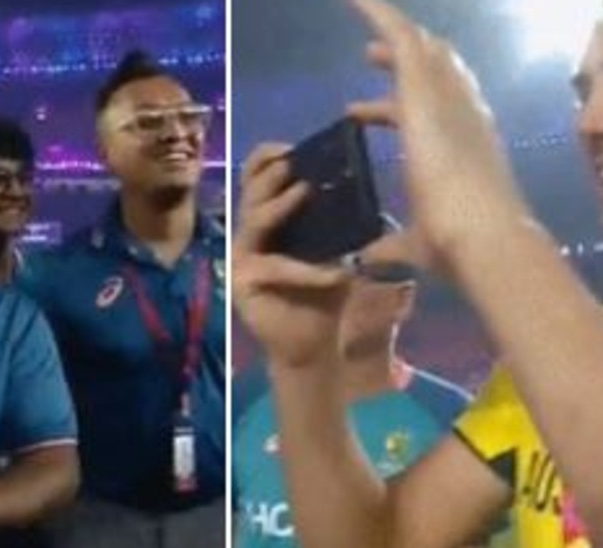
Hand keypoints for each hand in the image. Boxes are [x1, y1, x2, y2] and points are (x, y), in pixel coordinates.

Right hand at [232, 143, 349, 367]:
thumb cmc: (324, 296)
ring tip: (304, 192)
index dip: (270, 157)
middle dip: (271, 173)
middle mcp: (250, 235)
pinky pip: (275, 267)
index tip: (295, 147)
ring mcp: (243, 258)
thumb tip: (360, 185)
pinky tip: (335, 271)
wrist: (313, 346)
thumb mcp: (336, 250)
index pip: (256, 177)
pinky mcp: (244, 284)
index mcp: (268, 221)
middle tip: (294, 161)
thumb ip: (339, 222)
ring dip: (280, 205)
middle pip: (249, 191)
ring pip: (255, 221)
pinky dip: (306, 268)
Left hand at [345, 0, 531, 263]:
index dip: (393, 109)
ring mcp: (447, 97)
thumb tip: (369, 257)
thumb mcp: (415, 243)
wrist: (483, 236)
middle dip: (402, 60)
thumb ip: (391, 244)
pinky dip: (376, 14)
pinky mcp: (427, 87)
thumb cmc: (457, 245)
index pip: (429, 114)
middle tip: (370, 57)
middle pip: (434, 71)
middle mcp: (461, 115)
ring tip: (363, 17)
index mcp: (461, 147)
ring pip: (421, 47)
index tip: (362, 113)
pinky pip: (400, 36)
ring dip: (392, 33)